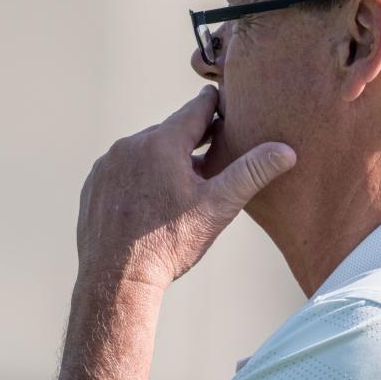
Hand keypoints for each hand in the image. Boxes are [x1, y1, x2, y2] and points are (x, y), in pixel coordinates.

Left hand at [76, 85, 296, 288]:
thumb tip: (286, 151)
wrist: (116, 280)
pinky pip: (123, 169)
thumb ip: (252, 172)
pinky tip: (151, 198)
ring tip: (183, 181)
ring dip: (164, 159)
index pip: (196, 109)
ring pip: (145, 151)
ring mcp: (108, 164)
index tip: (225, 99)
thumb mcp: (219, 206)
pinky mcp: (94, 184)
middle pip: (170, 131)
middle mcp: (130, 145)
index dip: (215, 105)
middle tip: (213, 150)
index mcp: (163, 142)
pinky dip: (139, 176)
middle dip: (191, 140)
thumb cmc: (170, 243)